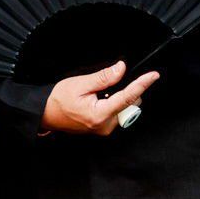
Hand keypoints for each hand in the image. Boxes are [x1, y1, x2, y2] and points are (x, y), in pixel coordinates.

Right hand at [40, 61, 159, 135]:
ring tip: (101, 92)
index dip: (142, 84)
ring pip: (125, 110)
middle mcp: (105, 126)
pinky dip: (114, 103)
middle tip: (112, 82)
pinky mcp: (102, 129)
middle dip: (128, 91)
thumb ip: (104, 78)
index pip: (128, 98)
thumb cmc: (58, 99)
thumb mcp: (80, 83)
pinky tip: (101, 99)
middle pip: (130, 105)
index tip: (154, 75)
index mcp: (100, 115)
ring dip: (121, 98)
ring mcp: (104, 129)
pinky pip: (117, 114)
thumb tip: (121, 69)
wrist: (45, 113)